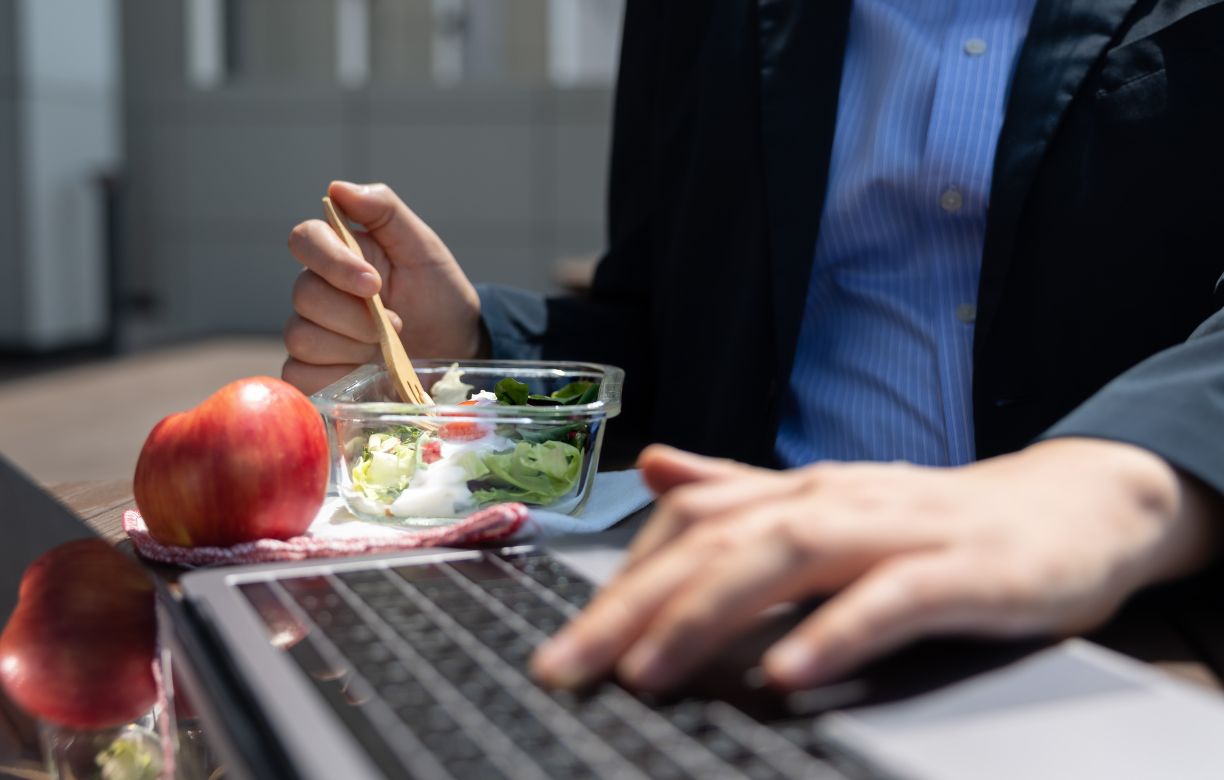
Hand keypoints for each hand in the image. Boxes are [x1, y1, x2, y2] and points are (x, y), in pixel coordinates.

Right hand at [283, 180, 482, 392]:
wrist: (456, 347)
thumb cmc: (437, 294)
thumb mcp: (422, 247)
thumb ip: (384, 212)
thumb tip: (337, 188)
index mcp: (339, 254)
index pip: (304, 240)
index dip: (332, 263)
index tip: (374, 284)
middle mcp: (317, 290)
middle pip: (304, 296)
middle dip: (355, 316)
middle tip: (397, 324)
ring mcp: (312, 332)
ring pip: (301, 337)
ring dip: (352, 347)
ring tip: (386, 350)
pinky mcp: (314, 372)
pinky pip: (299, 376)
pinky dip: (335, 378)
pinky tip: (366, 373)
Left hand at [531, 439, 1219, 690]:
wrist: (1070, 509)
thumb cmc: (935, 518)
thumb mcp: (829, 502)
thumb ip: (742, 490)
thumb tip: (654, 468)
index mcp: (800, 491)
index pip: (690, 521)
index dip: (621, 577)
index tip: (566, 640)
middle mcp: (837, 499)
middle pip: (718, 542)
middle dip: (632, 606)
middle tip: (567, 667)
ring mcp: (899, 531)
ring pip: (787, 558)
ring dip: (709, 613)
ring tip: (647, 669)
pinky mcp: (965, 571)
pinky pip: (891, 600)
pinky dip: (835, 633)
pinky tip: (787, 673)